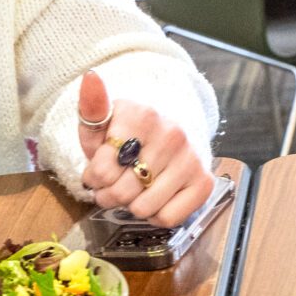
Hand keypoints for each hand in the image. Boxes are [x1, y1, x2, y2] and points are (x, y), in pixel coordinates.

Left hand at [75, 70, 214, 228]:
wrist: (172, 130)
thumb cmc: (130, 132)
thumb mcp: (105, 120)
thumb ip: (92, 105)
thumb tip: (91, 76)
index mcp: (142, 115)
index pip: (101, 170)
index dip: (93, 178)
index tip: (98, 170)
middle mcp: (172, 134)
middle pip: (122, 192)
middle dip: (110, 195)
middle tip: (113, 185)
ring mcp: (190, 158)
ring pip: (144, 208)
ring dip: (132, 206)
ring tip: (133, 189)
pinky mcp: (204, 181)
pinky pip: (168, 218)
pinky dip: (156, 214)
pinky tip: (155, 197)